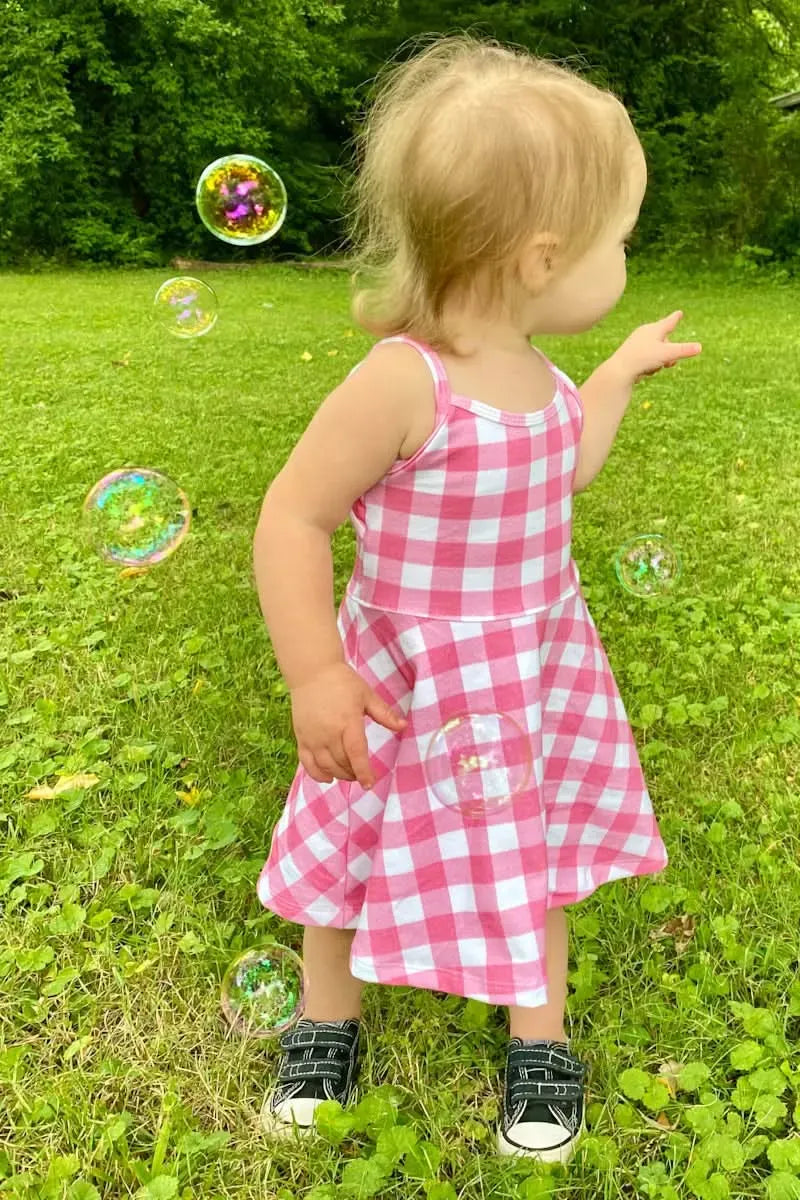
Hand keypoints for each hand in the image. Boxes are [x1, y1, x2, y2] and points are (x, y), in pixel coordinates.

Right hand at [290, 662, 406, 788]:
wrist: (312, 671)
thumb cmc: (342, 681)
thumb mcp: (367, 695)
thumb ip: (385, 714)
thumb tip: (404, 726)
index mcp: (348, 722)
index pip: (356, 754)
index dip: (364, 771)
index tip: (370, 783)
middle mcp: (329, 733)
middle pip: (342, 763)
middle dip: (354, 773)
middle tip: (362, 774)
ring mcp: (313, 737)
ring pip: (326, 766)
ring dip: (339, 775)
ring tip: (349, 774)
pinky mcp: (301, 737)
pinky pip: (307, 763)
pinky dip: (317, 774)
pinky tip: (328, 778)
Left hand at [610, 310, 701, 384]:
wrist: (619, 370)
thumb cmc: (643, 358)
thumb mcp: (667, 354)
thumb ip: (683, 350)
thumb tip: (700, 347)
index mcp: (654, 329)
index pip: (669, 322)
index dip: (675, 318)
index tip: (679, 312)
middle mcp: (645, 333)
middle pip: (665, 341)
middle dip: (670, 353)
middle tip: (669, 363)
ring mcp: (638, 344)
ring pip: (657, 353)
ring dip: (660, 362)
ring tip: (652, 367)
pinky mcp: (632, 355)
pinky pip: (648, 360)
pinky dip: (650, 366)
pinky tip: (643, 372)